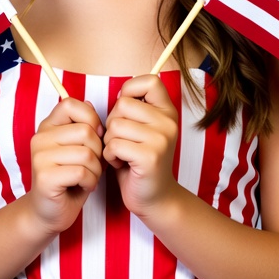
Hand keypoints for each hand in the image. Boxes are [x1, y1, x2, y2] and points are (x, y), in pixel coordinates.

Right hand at [25, 97, 103, 235]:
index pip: (71, 104)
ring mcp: (40, 157)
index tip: (95, 137)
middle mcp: (40, 138)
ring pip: (86, 153)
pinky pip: (81, 172)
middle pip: (86, 131)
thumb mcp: (79, 148)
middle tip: (93, 165)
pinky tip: (84, 186)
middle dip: (98, 151)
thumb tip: (91, 104)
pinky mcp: (45, 177)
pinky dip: (90, 181)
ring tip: (89, 177)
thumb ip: (84, 127)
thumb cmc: (70, 178)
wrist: (49, 212)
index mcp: (48, 127)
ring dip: (96, 170)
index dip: (91, 119)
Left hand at [103, 74, 179, 217]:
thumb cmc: (140, 160)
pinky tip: (121, 163)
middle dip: (113, 123)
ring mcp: (161, 139)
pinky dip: (110, 156)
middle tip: (123, 140)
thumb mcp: (142, 128)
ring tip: (122, 153)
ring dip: (110, 142)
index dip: (131, 90)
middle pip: (123, 104)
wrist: (155, 197)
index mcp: (168, 111)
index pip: (150, 81)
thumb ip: (134, 108)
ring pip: (115, 125)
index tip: (126, 110)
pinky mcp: (150, 157)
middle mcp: (168, 122)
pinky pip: (114, 145)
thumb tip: (117, 94)